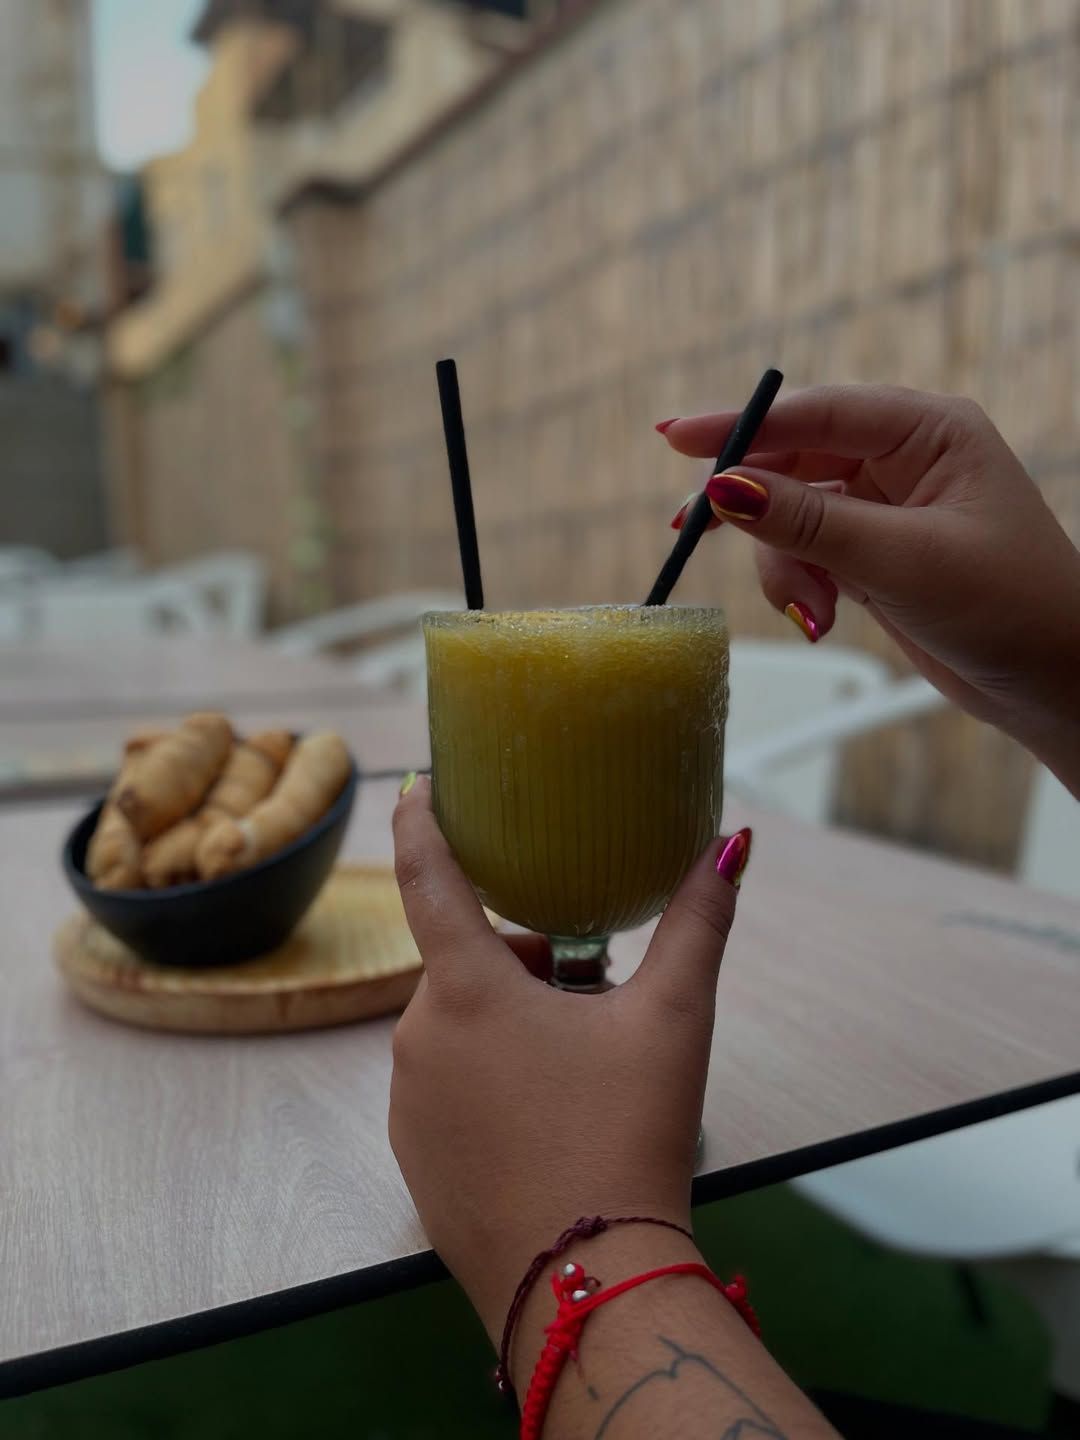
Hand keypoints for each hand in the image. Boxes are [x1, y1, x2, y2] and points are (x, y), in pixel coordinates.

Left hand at [389, 778, 746, 1343]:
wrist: (590, 1285)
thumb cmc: (628, 1134)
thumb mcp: (673, 1021)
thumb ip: (698, 924)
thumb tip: (732, 844)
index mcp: (466, 991)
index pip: (426, 877)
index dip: (420, 823)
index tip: (416, 786)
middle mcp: (418, 1040)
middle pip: (465, 965)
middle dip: (525, 964)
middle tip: (593, 997)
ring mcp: (407, 1105)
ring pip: (457, 1027)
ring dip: (509, 1023)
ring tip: (581, 1068)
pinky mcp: (412, 1160)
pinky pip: (447, 1087)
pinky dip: (489, 1079)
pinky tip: (548, 1121)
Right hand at [662, 386, 1079, 790]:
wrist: (1053, 683)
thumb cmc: (1010, 609)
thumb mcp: (900, 561)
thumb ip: (808, 523)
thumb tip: (725, 487)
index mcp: (929, 431)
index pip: (819, 411)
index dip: (743, 425)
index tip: (677, 439)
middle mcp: (905, 458)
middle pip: (794, 460)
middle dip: (755, 505)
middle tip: (695, 529)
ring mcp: (886, 507)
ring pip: (790, 513)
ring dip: (782, 560)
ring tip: (810, 608)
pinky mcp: (873, 553)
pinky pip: (806, 551)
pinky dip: (799, 582)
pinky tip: (819, 615)